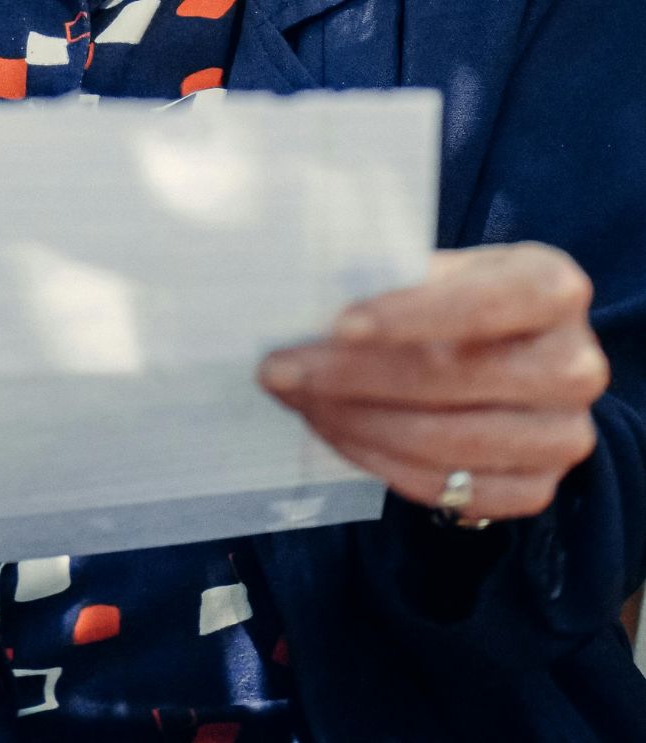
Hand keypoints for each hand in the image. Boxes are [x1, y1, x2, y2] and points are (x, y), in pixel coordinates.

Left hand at [258, 243, 609, 520]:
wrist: (492, 360)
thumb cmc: (445, 304)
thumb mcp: (430, 274)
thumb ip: (385, 282)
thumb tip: (301, 302)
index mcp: (553, 288)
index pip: (487, 302)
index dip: (410, 316)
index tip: (337, 325)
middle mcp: (576, 365)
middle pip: (454, 378)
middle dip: (351, 376)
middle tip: (278, 370)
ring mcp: (562, 434)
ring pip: (444, 442)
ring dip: (354, 423)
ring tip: (296, 401)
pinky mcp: (536, 488)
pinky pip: (446, 488)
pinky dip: (378, 463)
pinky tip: (333, 434)